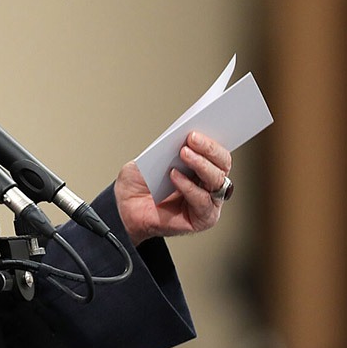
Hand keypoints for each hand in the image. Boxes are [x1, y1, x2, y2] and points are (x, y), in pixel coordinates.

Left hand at [114, 131, 232, 245]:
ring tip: (183, 153)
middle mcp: (209, 184)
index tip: (197, 128)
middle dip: (208, 149)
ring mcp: (208, 202)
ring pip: (217, 181)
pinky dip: (189, 186)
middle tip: (191, 138)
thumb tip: (184, 137)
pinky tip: (175, 176)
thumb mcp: (150, 158)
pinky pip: (202, 201)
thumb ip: (168, 148)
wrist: (124, 209)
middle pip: (222, 164)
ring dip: (201, 164)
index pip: (217, 151)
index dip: (210, 139)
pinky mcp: (202, 219)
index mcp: (201, 166)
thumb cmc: (140, 184)